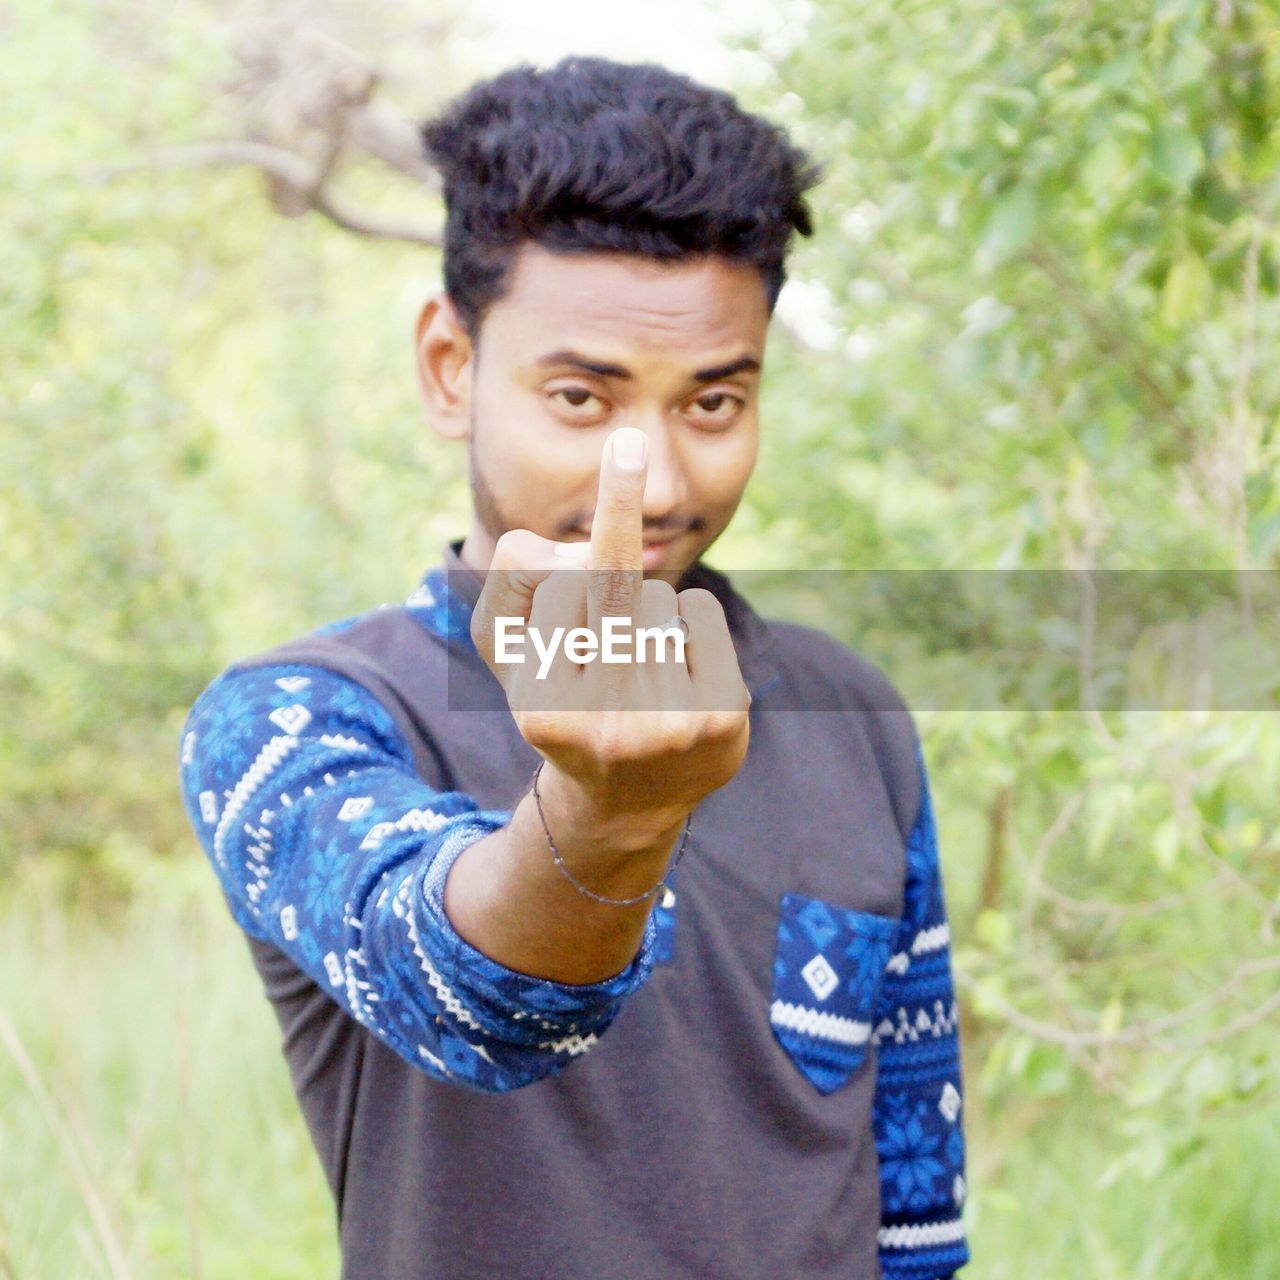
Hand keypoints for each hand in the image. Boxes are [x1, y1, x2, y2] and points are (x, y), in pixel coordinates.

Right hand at [471, 426, 750, 831]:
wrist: (625, 803)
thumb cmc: (560, 704)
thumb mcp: (508, 656)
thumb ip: (516, 584)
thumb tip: (586, 553)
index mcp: (540, 707)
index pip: (569, 585)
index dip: (605, 518)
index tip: (630, 442)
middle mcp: (604, 721)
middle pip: (612, 582)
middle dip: (604, 587)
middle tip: (607, 616)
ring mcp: (668, 724)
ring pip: (658, 598)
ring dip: (645, 615)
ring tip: (639, 677)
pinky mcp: (720, 719)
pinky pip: (699, 613)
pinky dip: (687, 627)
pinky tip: (677, 680)